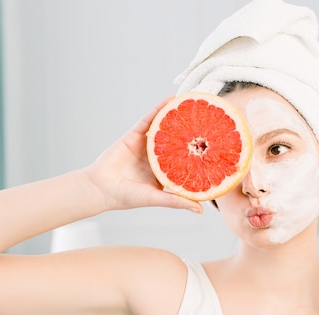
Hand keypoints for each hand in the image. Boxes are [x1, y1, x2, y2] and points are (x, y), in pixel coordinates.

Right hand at [84, 98, 202, 212]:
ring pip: (166, 128)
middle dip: (193, 132)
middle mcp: (158, 156)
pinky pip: (149, 119)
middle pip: (179, 141)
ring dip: (179, 116)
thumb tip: (201, 210)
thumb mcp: (156, 198)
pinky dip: (159, 109)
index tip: (217, 147)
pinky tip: (171, 99)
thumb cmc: (127, 197)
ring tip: (195, 105)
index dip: (200, 153)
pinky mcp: (135, 135)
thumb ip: (177, 201)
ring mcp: (147, 144)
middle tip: (212, 121)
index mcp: (165, 171)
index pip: (186, 160)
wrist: (101, 188)